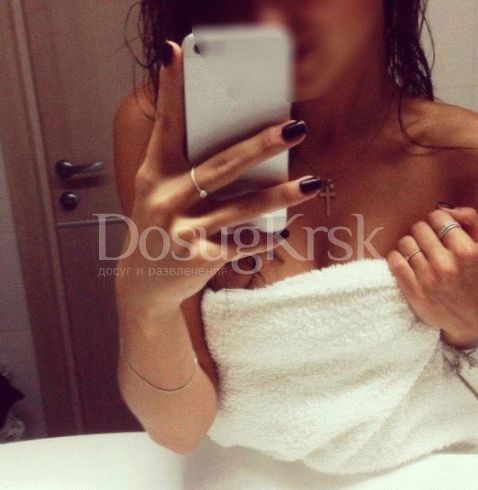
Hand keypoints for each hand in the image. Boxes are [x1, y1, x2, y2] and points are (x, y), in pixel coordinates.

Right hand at [115, 40, 319, 310]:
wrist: (141, 281)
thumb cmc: (158, 224)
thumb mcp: (161, 191)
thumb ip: (187, 166)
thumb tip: (239, 141)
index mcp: (154, 174)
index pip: (165, 126)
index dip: (171, 92)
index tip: (178, 53)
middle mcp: (164, 200)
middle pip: (219, 167)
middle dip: (259, 146)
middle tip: (294, 127)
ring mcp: (181, 232)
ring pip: (239, 209)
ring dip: (280, 196)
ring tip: (312, 184)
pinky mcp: (197, 259)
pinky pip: (241, 245)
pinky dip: (263, 238)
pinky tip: (282, 230)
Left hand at [386, 207, 477, 349]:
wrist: (475, 323)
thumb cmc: (477, 281)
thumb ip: (472, 223)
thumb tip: (446, 210)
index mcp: (469, 251)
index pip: (438, 218)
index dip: (437, 221)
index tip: (439, 229)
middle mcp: (448, 264)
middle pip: (419, 228)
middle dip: (423, 232)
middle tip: (428, 242)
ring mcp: (429, 279)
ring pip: (405, 243)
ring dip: (410, 245)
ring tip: (417, 253)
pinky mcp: (415, 293)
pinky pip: (394, 261)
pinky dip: (396, 257)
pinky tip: (404, 261)